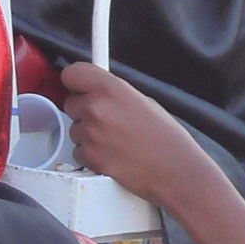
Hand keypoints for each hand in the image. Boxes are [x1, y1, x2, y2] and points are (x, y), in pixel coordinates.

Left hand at [59, 62, 224, 207]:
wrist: (174, 170)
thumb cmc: (165, 138)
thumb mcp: (143, 101)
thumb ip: (113, 93)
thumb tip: (96, 92)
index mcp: (111, 88)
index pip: (72, 73)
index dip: (75, 82)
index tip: (80, 88)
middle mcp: (96, 107)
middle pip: (70, 103)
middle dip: (83, 111)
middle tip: (107, 121)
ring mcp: (90, 133)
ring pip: (74, 129)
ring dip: (88, 134)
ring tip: (115, 141)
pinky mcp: (89, 156)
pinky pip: (78, 151)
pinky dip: (90, 154)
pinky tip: (112, 155)